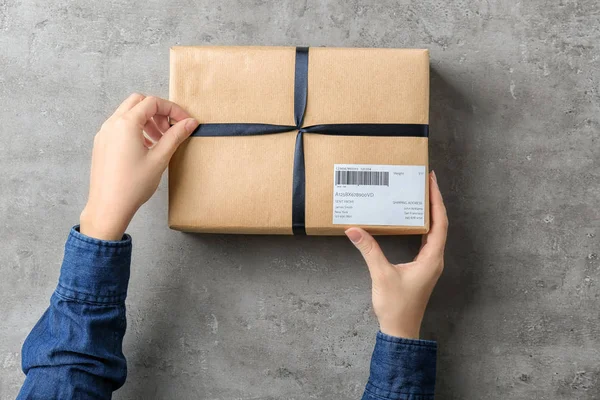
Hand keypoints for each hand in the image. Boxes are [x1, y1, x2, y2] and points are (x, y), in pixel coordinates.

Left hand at [80, 94, 198, 239]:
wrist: (108, 206)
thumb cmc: (133, 185)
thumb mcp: (160, 158)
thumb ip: (175, 136)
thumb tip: (190, 123)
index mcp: (126, 124)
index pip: (152, 103)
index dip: (172, 109)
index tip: (185, 122)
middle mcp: (112, 124)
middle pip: (138, 102)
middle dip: (158, 112)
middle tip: (170, 129)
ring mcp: (104, 133)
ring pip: (128, 113)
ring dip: (147, 120)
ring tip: (159, 140)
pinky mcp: (101, 144)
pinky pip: (119, 126)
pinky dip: (135, 129)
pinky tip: (145, 148)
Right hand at [345, 171, 447, 338]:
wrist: (400, 330)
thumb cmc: (396, 306)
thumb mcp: (381, 275)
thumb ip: (369, 250)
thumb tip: (354, 229)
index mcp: (432, 258)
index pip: (439, 222)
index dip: (436, 199)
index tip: (431, 181)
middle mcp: (434, 259)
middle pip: (439, 223)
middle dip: (433, 201)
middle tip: (424, 182)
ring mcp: (429, 264)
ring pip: (433, 232)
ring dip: (428, 213)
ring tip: (418, 195)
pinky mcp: (421, 268)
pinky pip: (425, 241)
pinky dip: (421, 227)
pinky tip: (411, 220)